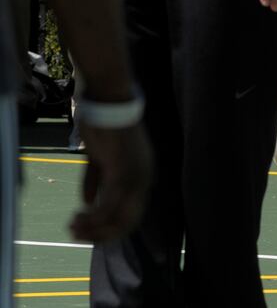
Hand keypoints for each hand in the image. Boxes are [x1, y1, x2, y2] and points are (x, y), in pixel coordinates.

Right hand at [69, 122, 151, 240]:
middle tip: (76, 235)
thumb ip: (95, 180)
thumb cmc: (104, 125)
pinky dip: (93, 217)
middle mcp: (144, 179)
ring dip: (94, 228)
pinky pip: (109, 205)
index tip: (86, 230)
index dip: (109, 227)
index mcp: (142, 176)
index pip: (132, 214)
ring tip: (72, 227)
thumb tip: (89, 203)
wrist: (110, 102)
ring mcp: (136, 177)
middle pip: (128, 222)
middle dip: (102, 234)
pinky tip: (77, 214)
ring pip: (118, 217)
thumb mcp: (99, 158)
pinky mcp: (123, 171)